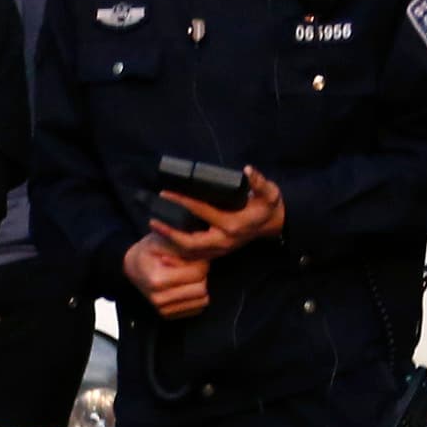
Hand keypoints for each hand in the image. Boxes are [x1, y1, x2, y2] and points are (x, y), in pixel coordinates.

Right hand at [122, 231, 213, 320]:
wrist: (133, 267)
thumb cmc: (149, 252)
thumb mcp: (163, 241)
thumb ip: (183, 247)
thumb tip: (203, 255)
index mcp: (157, 280)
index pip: (198, 273)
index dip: (201, 262)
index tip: (192, 256)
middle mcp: (159, 300)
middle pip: (202, 289)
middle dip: (201, 276)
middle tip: (190, 266)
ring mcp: (163, 310)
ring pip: (203, 300)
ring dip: (199, 286)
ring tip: (186, 276)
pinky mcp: (170, 316)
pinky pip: (198, 308)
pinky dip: (195, 297)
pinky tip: (184, 287)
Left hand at [149, 167, 284, 260]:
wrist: (274, 225)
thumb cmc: (268, 207)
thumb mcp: (269, 193)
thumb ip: (259, 182)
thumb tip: (248, 170)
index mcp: (232, 224)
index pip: (202, 211)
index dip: (183, 201)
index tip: (165, 193)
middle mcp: (224, 239)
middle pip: (191, 242)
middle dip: (170, 233)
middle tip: (152, 222)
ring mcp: (221, 249)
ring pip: (191, 252)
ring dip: (171, 243)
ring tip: (154, 230)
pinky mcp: (219, 252)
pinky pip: (195, 256)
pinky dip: (179, 252)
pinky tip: (164, 245)